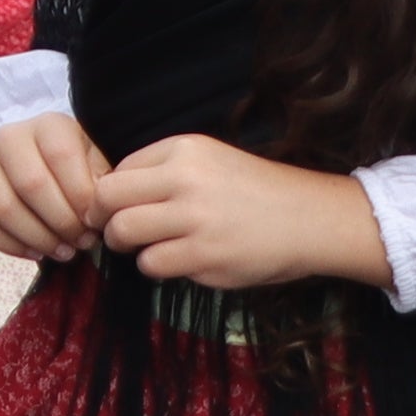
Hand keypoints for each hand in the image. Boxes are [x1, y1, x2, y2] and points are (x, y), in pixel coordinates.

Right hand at [0, 108, 111, 264]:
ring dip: (37, 237)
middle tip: (81, 242)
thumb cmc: (77, 168)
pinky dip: (9, 245)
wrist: (43, 166)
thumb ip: (102, 182)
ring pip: (2, 207)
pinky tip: (35, 252)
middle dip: (60, 221)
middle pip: (30, 184)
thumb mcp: (98, 164)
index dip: (80, 196)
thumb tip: (95, 212)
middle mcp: (7, 137)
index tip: (96, 221)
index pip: (60, 156)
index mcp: (46, 124)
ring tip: (63, 251)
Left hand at [93, 133, 390, 296]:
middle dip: (104, 220)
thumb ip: (163, 172)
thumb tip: (108, 197)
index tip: (118, 211)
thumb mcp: (210, 161)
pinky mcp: (205, 255)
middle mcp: (185, 178)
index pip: (117, 171)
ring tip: (152, 248)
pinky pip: (151, 264)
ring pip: (123, 233)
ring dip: (130, 246)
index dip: (110, 196)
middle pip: (106, 199)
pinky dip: (158, 267)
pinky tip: (182, 261)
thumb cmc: (256, 193)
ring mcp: (194, 217)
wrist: (311, 219)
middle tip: (118, 233)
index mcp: (184, 149)